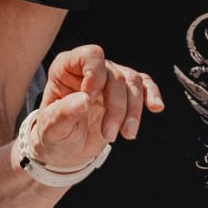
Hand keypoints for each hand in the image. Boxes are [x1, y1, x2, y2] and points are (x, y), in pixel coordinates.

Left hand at [28, 45, 162, 170]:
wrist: (65, 150)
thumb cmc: (54, 135)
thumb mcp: (51, 129)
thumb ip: (63, 114)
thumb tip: (84, 99)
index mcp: (67, 68)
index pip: (90, 57)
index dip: (95, 77)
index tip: (89, 104)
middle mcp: (90, 69)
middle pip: (115, 75)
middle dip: (116, 107)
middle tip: (109, 134)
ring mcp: (110, 79)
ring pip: (132, 83)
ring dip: (133, 110)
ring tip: (127, 134)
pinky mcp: (125, 93)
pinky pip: (144, 86)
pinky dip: (152, 95)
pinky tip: (156, 107)